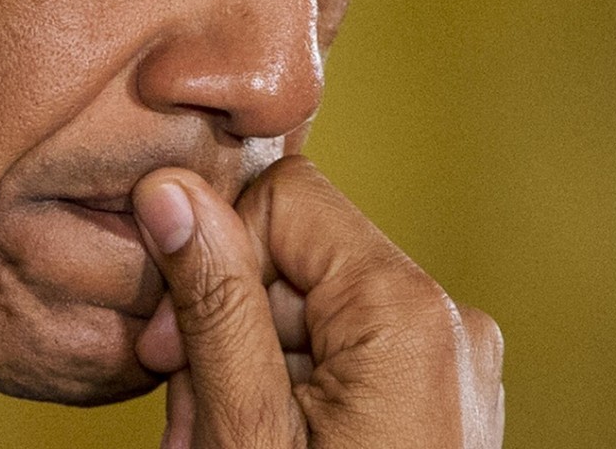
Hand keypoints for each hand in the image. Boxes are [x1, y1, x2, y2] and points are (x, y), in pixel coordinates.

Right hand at [132, 156, 503, 447]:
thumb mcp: (248, 431)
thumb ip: (212, 301)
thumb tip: (170, 192)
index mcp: (406, 313)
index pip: (287, 196)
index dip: (216, 249)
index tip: (172, 334)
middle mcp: (444, 324)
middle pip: (295, 256)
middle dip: (224, 324)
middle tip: (195, 414)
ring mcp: (445, 361)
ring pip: (307, 306)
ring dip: (245, 365)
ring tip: (223, 444)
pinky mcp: (432, 391)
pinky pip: (339, 350)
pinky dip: (285, 387)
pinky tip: (261, 443)